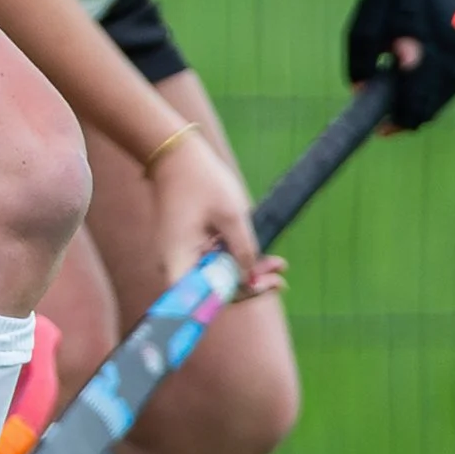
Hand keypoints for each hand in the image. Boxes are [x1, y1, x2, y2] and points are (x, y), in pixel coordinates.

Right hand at [147, 132, 277, 295]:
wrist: (174, 155)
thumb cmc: (201, 181)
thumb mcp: (232, 216)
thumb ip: (244, 250)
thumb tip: (251, 280)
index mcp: (178, 261)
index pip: (209, 298)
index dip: (241, 295)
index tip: (268, 284)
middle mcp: (174, 265)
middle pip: (213, 291)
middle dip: (249, 285)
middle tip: (280, 277)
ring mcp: (179, 256)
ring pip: (215, 277)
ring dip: (246, 273)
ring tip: (277, 265)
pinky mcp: (186, 247)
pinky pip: (210, 263)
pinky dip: (234, 260)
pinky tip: (260, 257)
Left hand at [347, 0, 454, 129]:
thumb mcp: (362, 28)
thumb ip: (361, 64)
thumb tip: (363, 95)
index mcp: (427, 38)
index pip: (419, 95)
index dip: (401, 118)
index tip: (385, 130)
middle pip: (438, 99)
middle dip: (415, 112)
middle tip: (393, 122)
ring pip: (454, 91)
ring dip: (432, 101)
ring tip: (407, 103)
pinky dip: (445, 86)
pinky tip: (426, 86)